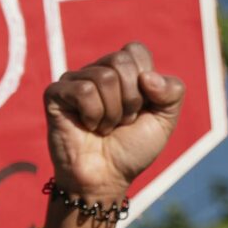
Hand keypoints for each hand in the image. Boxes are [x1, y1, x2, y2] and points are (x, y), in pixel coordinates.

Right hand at [45, 42, 184, 202]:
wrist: (107, 177)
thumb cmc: (132, 148)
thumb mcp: (165, 119)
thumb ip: (172, 91)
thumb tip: (147, 76)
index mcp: (123, 72)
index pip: (136, 50)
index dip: (145, 82)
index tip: (141, 106)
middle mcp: (98, 71)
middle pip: (121, 61)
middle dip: (131, 99)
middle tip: (123, 120)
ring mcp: (75, 81)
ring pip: (104, 77)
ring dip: (113, 112)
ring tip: (106, 127)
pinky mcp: (55, 94)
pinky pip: (83, 90)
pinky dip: (94, 115)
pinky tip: (88, 126)